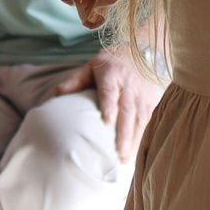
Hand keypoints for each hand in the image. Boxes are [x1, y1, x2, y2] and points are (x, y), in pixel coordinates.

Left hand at [54, 46, 163, 162]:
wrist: (138, 49)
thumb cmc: (109, 63)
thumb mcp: (90, 66)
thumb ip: (75, 80)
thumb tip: (58, 94)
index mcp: (111, 74)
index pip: (110, 92)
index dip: (110, 106)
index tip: (108, 122)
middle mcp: (129, 84)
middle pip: (127, 110)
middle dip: (124, 133)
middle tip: (119, 153)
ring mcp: (142, 92)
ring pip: (140, 118)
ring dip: (134, 139)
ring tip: (127, 159)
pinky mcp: (151, 99)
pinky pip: (149, 119)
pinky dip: (143, 136)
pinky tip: (138, 152)